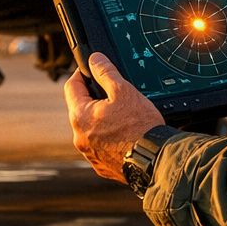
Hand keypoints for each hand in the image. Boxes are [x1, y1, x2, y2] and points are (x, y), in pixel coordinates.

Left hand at [65, 52, 165, 182]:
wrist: (155, 159)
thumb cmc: (140, 126)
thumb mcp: (124, 90)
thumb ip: (105, 72)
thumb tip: (95, 59)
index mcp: (80, 116)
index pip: (71, 87)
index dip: (81, 74)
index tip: (91, 70)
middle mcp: (79, 137)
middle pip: (81, 109)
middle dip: (94, 99)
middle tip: (113, 94)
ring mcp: (89, 154)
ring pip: (91, 129)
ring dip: (101, 121)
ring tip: (123, 117)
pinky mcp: (101, 166)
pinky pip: (100, 147)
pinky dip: (109, 140)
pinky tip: (125, 136)